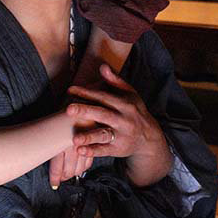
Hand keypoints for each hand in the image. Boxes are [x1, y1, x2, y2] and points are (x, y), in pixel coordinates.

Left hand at [65, 64, 172, 186]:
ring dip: (89, 136)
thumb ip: (115, 81)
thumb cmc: (134, 112)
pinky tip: (80, 150)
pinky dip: (92, 151)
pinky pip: (104, 150)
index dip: (87, 93)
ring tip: (74, 138)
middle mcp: (124, 120)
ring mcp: (121, 135)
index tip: (70, 90)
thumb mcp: (130, 94)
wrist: (148, 138)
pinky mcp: (118, 149)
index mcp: (124, 104)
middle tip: (68, 109)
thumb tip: (102, 66)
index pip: (104, 97)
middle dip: (85, 111)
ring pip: (104, 134)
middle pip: (103, 114)